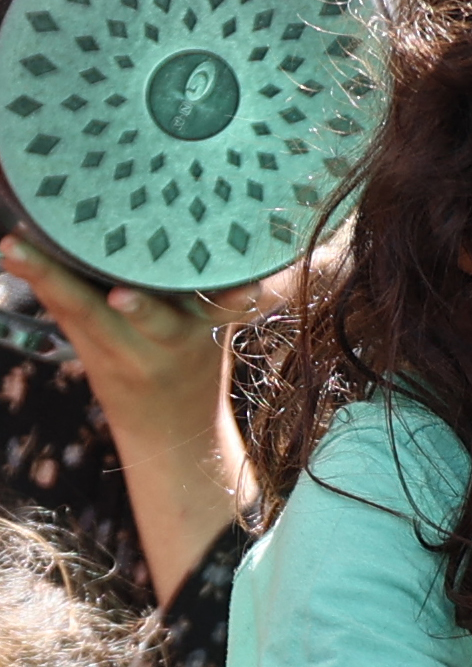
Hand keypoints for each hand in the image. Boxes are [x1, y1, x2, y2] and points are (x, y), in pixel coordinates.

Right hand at [0, 235, 248, 445]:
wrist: (178, 429)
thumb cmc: (125, 370)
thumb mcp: (88, 340)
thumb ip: (61, 293)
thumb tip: (20, 237)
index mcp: (103, 340)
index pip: (64, 302)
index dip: (39, 274)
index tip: (10, 245)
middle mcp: (141, 341)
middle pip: (108, 315)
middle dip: (87, 294)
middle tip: (91, 286)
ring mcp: (183, 336)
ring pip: (163, 318)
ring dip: (146, 308)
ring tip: (126, 295)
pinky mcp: (219, 330)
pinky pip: (231, 313)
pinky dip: (242, 299)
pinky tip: (252, 283)